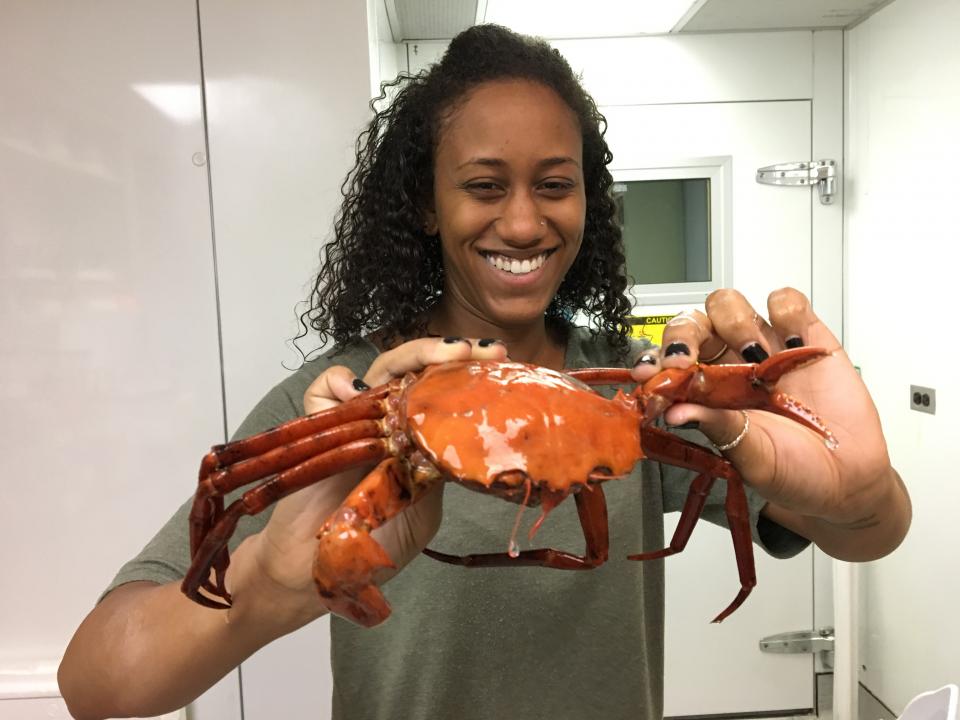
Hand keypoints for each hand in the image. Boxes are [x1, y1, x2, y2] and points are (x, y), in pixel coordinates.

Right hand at [237, 336, 508, 611]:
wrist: (321, 570)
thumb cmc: (377, 545)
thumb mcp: (424, 509)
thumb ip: (436, 473)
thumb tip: (457, 439)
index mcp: (421, 440)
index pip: (445, 396)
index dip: (469, 377)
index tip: (501, 363)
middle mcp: (392, 423)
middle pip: (417, 373)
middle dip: (447, 353)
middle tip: (477, 349)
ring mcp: (358, 420)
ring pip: (380, 370)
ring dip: (411, 355)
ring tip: (443, 353)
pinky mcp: (320, 425)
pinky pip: (325, 389)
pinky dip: (339, 382)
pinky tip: (358, 391)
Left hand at [631, 288, 909, 557]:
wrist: (848, 475)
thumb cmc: (793, 470)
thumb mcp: (753, 458)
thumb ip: (718, 429)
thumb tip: (676, 413)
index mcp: (702, 393)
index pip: (665, 362)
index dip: (654, 361)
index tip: (651, 374)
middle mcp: (726, 364)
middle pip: (689, 324)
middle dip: (681, 336)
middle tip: (687, 361)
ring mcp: (762, 345)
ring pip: (727, 303)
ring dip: (734, 323)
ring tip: (758, 357)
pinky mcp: (802, 333)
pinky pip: (784, 300)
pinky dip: (785, 311)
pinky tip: (793, 342)